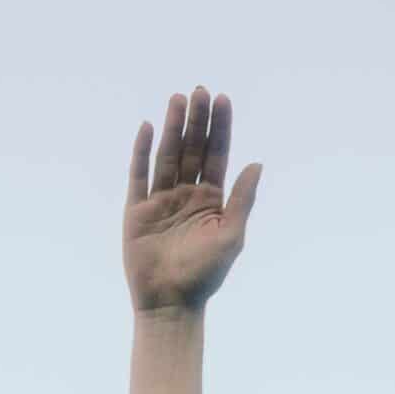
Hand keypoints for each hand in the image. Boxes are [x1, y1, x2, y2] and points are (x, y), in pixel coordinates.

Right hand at [121, 86, 259, 315]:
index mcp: (212, 200)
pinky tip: (147, 127)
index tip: (222, 99)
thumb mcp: (232, 235)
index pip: (217, 155)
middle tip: (199, 90)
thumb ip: (243, 199)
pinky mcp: (137, 210)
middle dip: (196, 120)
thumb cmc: (205, 275)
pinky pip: (139, 175)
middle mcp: (186, 194)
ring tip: (178, 98)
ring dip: (172, 127)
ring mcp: (161, 200)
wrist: (170, 303)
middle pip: (191, 148)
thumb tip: (257, 163)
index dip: (220, 127)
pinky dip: (142, 151)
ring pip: (167, 155)